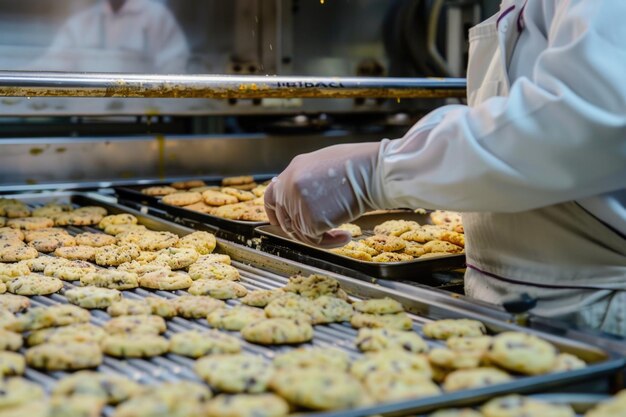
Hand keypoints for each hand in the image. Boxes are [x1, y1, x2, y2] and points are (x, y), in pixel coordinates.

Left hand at [264, 142, 381, 246]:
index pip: (271, 197)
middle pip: (285, 219)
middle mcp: (289, 185)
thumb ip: (308, 181)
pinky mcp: (310, 218)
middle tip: (322, 234)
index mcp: (293, 170)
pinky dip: (330, 243)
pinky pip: (315, 240)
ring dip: (321, 238)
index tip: (284, 224)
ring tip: (343, 234)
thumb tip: (306, 200)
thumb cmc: (360, 166)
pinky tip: (346, 236)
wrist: (374, 171)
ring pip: (300, 233)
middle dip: (301, 231)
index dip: (276, 214)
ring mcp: (297, 202)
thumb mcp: (324, 165)